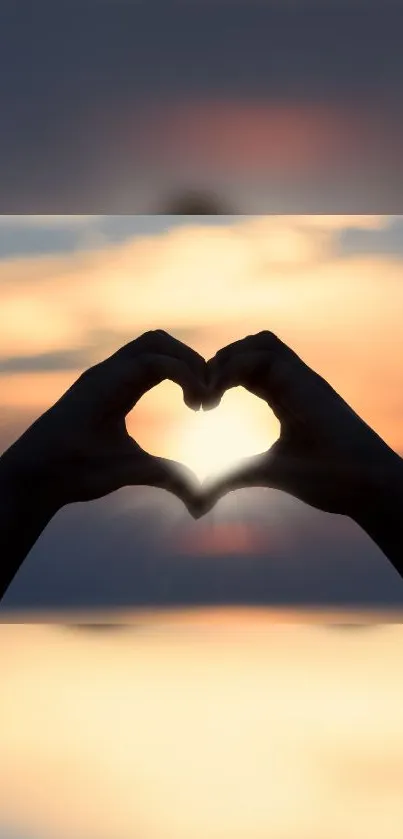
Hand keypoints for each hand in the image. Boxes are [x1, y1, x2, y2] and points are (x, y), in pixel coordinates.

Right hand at [2, 330, 206, 514]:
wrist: (41, 478)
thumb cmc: (79, 472)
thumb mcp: (138, 470)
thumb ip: (169, 476)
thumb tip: (199, 495)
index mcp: (120, 386)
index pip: (162, 359)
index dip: (190, 372)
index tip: (206, 405)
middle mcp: (112, 372)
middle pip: (160, 340)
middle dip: (193, 360)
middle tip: (210, 395)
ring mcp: (105, 373)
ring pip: (155, 340)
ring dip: (188, 361)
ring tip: (203, 396)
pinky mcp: (101, 381)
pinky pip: (150, 361)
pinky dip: (181, 372)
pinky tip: (193, 401)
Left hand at [199, 331, 401, 519]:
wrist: (366, 487)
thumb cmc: (328, 480)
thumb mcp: (265, 473)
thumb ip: (231, 477)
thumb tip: (197, 499)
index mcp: (288, 396)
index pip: (248, 368)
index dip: (220, 377)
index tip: (199, 406)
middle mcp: (296, 381)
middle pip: (253, 345)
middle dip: (220, 361)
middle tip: (200, 394)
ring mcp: (304, 379)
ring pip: (261, 341)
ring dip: (228, 358)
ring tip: (209, 390)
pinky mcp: (307, 383)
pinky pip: (266, 355)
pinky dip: (234, 367)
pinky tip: (218, 395)